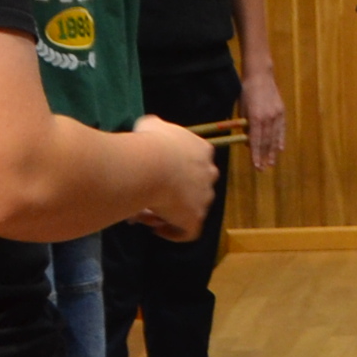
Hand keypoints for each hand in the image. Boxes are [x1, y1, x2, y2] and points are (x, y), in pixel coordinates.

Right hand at [128, 115, 221, 238]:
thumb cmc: (151, 143)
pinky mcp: (196, 219)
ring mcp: (205, 198)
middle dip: (175, 192)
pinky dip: (174, 232)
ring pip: (190, 209)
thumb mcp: (151, 125)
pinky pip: (188, 231)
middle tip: (151, 197)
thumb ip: (156, 127)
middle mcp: (209, 174)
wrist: (152, 166)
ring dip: (171, 212)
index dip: (176, 170)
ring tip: (147, 213)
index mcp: (202, 151)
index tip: (158, 175)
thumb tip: (150, 129)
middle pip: (195, 186)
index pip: (194, 161)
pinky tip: (158, 229)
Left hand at [240, 70, 287, 170]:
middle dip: (264, 156)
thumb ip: (245, 126)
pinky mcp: (281, 112)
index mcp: (255, 118)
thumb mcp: (242, 110)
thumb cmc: (247, 93)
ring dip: (273, 152)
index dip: (256, 154)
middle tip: (263, 169)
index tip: (256, 165)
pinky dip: (280, 140)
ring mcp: (276, 115)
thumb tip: (249, 142)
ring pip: (275, 137)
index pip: (256, 141)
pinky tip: (280, 149)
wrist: (260, 77)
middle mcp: (267, 118)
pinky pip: (281, 129)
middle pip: (266, 142)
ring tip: (272, 163)